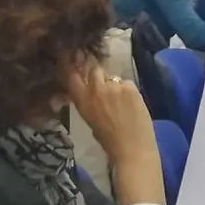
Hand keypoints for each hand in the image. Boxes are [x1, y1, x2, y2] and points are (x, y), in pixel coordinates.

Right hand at [67, 65, 160, 204]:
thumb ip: (89, 102)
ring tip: (123, 102)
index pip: (71, 74)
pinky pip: (127, 83)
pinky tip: (133, 105)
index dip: (71, 62)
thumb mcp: (91, 120)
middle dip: (99, 73)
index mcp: (82, 101)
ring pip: (113, 77)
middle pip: (94, 68)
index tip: (73, 55)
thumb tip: (92, 90)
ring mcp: (113, 86)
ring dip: (116, 85)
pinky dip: (130, 91)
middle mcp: (95, 89)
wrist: (132, 149)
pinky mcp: (130, 87)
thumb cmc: (109, 141)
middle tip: (107, 85)